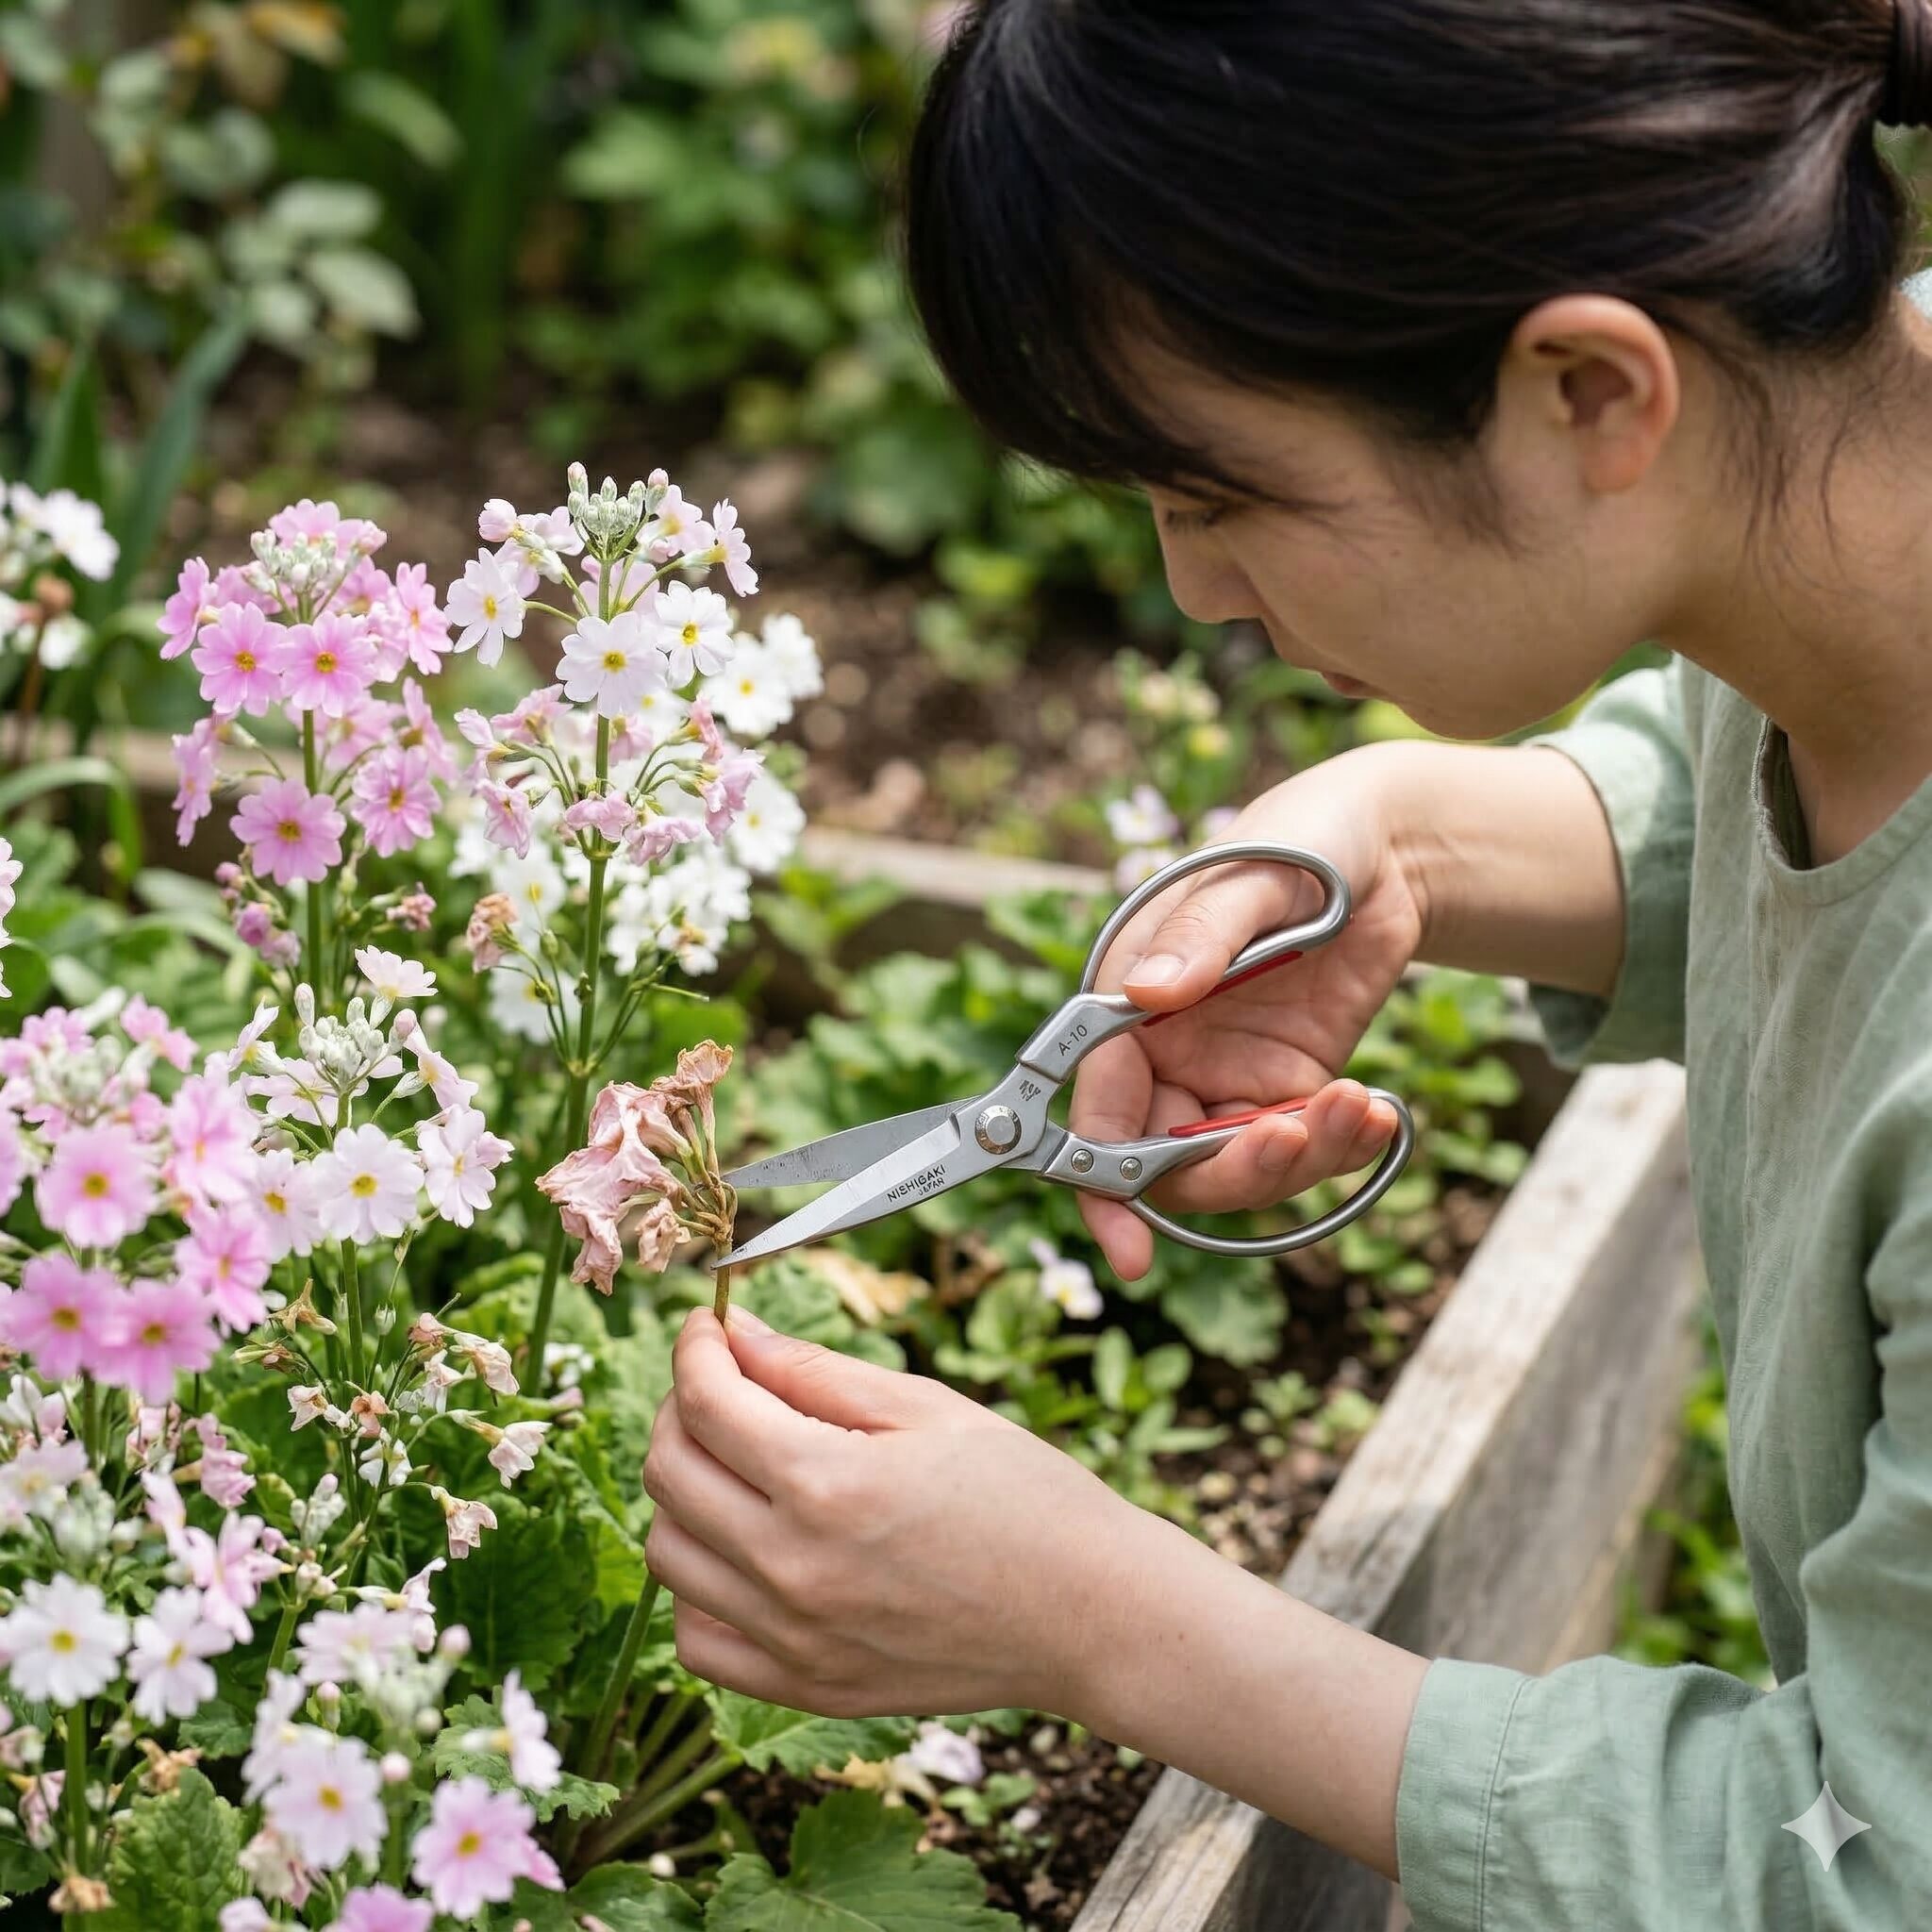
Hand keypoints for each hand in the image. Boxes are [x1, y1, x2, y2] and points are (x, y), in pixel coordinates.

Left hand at [641, 1306, 1152, 1721]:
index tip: (708, 1327)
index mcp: (826, 1484)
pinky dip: (700, 1588)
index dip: (694, 1347)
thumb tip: (729, 1332)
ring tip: (739, 1465)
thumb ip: (813, 1370)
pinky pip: (697, 1642)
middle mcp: (792, 1568)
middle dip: (682, 1408)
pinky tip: (746, 1552)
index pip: (704, 1401)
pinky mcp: (805, 1688)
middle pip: (669, 1473)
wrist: (1090, 1613)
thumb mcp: (924, 1406)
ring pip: (666, 1556)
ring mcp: (793, 1639)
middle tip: (725, 1384)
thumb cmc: (1023, 1495)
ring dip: (685, 1495)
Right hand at [1074, 748, 1428, 1278]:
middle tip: (1295, 1136)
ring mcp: (1226, 1076)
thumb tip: (1147, 992)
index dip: (1098, 1183)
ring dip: (1296, 1158)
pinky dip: (1338, 1147)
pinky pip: (1296, 1148)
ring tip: (1359, 1107)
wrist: (1386, 849)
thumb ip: (1204, 932)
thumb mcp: (1255, 876)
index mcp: (1127, 1003)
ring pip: (1233, 1166)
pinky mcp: (1287, 1087)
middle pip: (1165, 1160)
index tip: (1128, 1249)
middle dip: (1229, 1169)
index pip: (1099, 1106)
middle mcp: (1165, 1051)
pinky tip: (1377, 1111)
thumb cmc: (1301, 839)